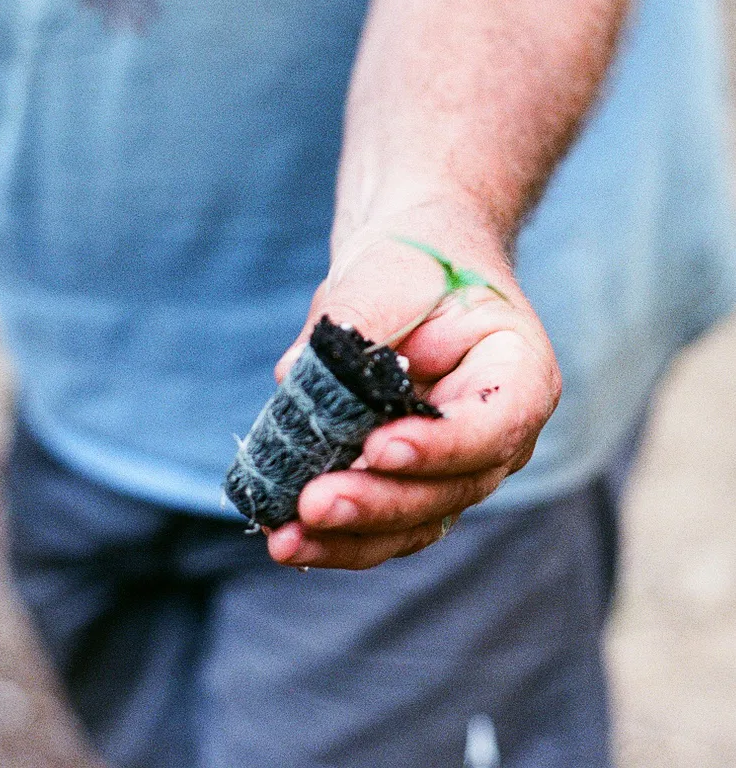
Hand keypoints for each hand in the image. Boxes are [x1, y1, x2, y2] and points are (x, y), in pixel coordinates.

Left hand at [266, 212, 560, 569]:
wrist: (409, 271)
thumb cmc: (413, 262)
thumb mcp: (390, 270)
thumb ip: (354, 320)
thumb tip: (294, 376)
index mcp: (518, 372)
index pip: (495, 424)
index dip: (441, 446)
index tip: (378, 448)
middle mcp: (498, 433)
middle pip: (452, 488)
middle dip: (379, 503)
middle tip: (312, 504)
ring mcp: (456, 467)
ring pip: (414, 522)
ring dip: (349, 538)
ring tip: (284, 538)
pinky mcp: (409, 484)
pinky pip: (382, 526)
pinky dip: (336, 538)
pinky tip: (285, 536)